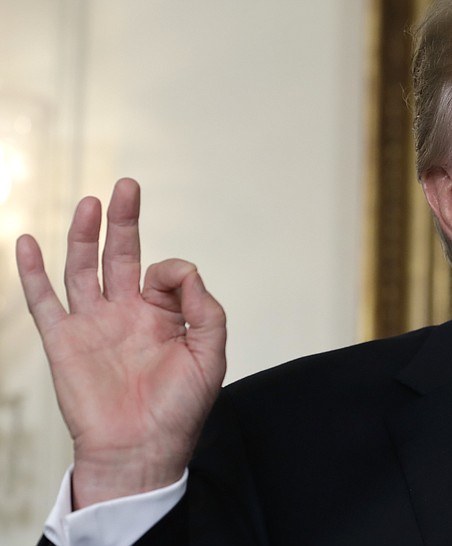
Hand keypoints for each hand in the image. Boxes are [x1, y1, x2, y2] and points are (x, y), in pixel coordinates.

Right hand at [16, 178, 226, 508]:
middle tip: (127, 186)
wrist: (142, 451)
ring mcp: (93, 325)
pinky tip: (27, 241)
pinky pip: (44, 301)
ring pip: (83, 269)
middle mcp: (126, 313)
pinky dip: (33, 272)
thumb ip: (205, 309)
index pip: (165, 271)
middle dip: (124, 221)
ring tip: (91, 203)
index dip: (172, 270)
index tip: (174, 285)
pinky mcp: (64, 342)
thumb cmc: (179, 409)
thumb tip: (183, 268)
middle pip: (120, 255)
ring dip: (84, 235)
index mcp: (162, 315)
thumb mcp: (210, 356)